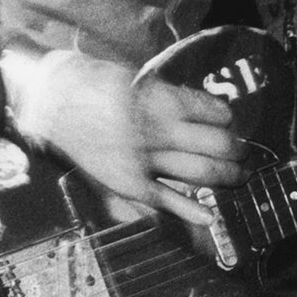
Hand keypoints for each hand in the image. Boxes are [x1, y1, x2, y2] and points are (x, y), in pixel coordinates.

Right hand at [2, 48, 246, 224]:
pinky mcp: (127, 182)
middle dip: (235, 149)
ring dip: (226, 175)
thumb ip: (170, 97)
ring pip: (199, 171)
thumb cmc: (95, 84)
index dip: (225, 116)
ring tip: (240, 175)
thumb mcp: (138, 79)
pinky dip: (189, 210)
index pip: (211, 110)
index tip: (230, 119)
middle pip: (214, 143)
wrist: (52, 102)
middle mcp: (156, 131)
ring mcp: (142, 159)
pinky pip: (164, 200)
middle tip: (244, 150)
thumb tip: (206, 109)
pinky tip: (209, 216)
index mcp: (160, 100)